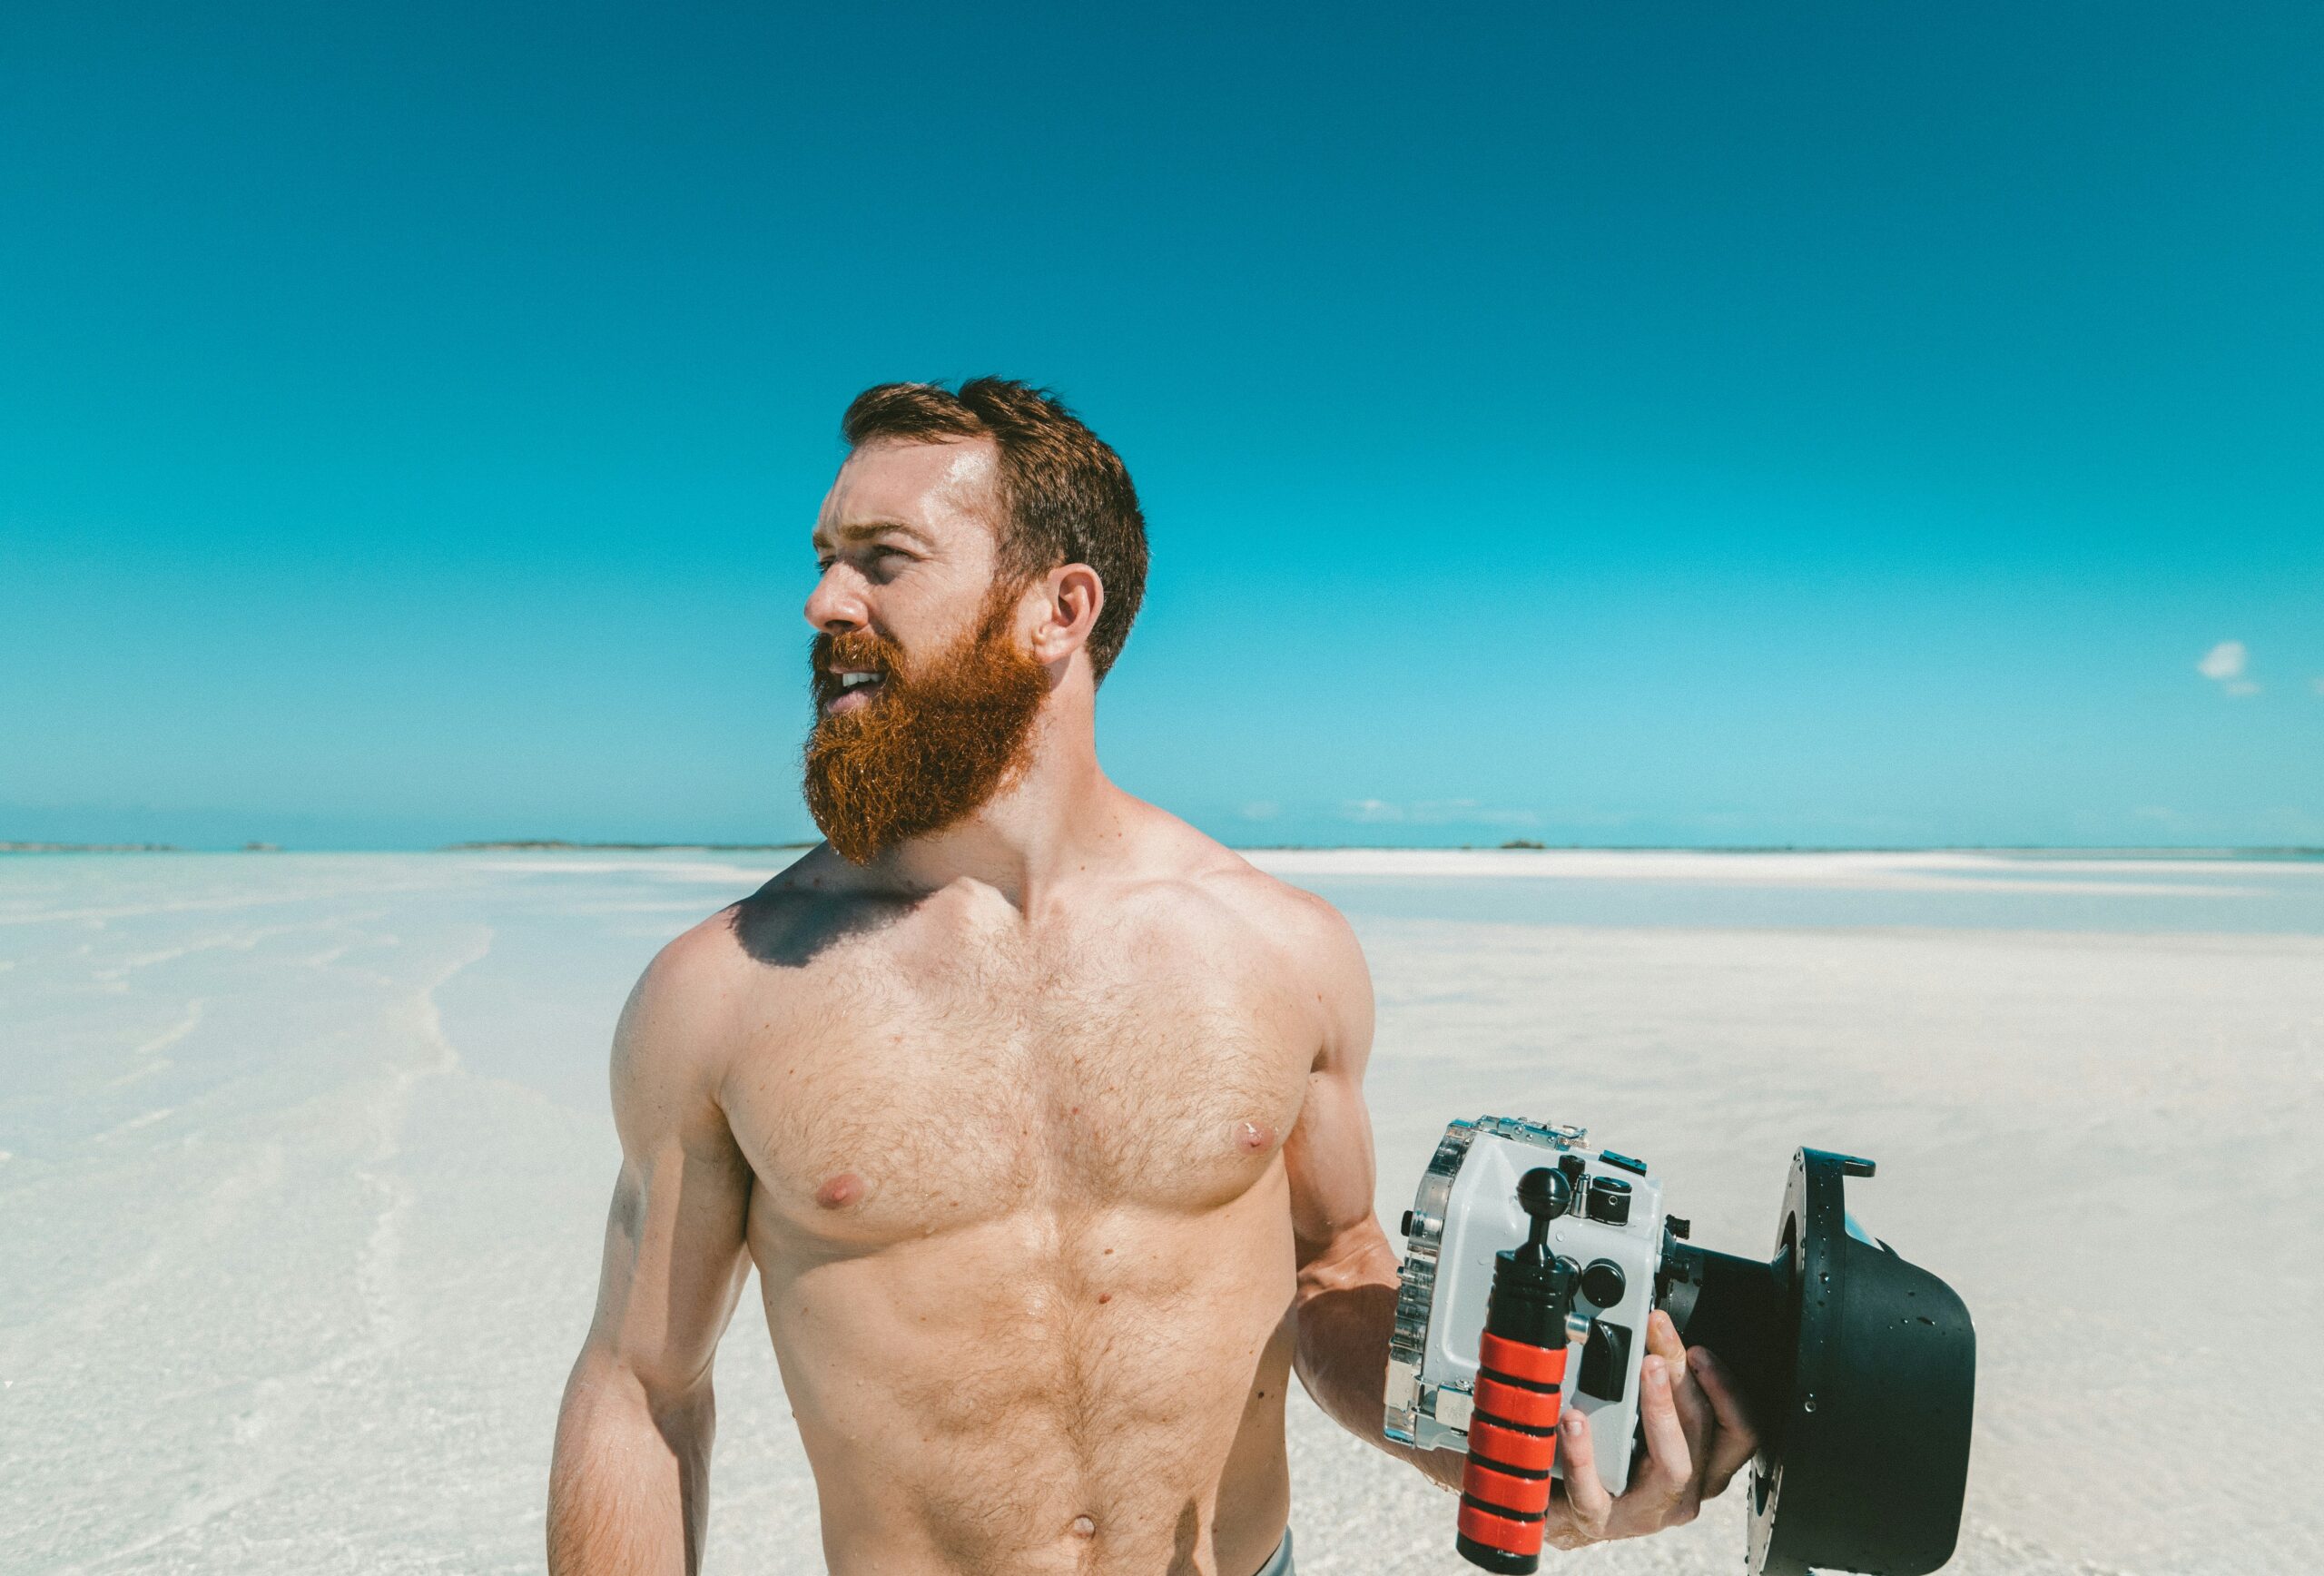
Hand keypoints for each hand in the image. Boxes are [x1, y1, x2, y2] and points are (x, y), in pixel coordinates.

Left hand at [1541, 1309, 1757, 1548]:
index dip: (1728, 1389)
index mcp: (1702, 1465)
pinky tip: (1574, 1421)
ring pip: (1673, 1464)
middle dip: (1683, 1374)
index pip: (1741, 1432)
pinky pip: (1596, 1492)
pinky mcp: (1602, 1521)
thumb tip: (1655, 1329)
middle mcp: (1684, 1491)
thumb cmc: (1610, 1461)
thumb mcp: (1644, 1421)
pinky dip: (1584, 1454)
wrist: (1563, 1511)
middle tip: (1658, 1338)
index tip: (1698, 1351)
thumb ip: (1660, 1384)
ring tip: (1642, 1369)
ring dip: (1661, 1410)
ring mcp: (1647, 1511)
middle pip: (1703, 1430)